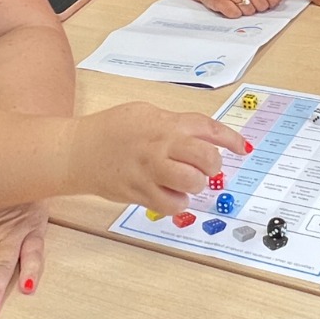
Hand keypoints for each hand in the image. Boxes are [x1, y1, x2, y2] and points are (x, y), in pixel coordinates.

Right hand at [73, 102, 247, 210]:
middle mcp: (160, 145)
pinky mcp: (140, 192)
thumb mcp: (145, 113)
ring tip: (186, 181)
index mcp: (164, 123)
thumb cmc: (110, 130)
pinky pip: (172, 204)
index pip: (207, 128)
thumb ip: (174, 124)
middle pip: (206, 158)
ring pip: (192, 182)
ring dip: (196, 185)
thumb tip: (203, 136)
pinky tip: (171, 195)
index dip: (230, 139)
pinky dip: (178, 203)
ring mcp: (150, 170)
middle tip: (206, 168)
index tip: (242, 148)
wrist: (77, 151)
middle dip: (213, 165)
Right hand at [181, 0, 284, 17]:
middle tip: (248, 1)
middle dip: (257, 7)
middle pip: (262, 5)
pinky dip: (233, 13)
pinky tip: (229, 5)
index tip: (266, 1)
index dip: (272, 2)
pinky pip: (235, 15)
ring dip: (245, 11)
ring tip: (237, 2)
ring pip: (249, 12)